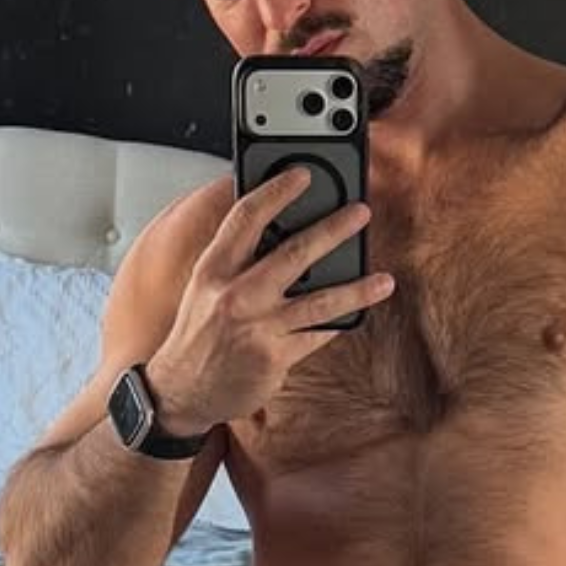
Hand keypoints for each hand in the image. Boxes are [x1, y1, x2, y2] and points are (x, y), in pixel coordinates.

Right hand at [147, 167, 394, 432]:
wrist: (181, 389)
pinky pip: (317, 335)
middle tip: (361, 212)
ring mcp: (258, 327)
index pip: (247, 217)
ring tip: (383, 280)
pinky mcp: (275, 357)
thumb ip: (236, 257)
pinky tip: (358, 314)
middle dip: (333, 229)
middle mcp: (236, 294)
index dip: (277, 191)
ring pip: (320, 301)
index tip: (303, 175)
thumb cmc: (198, 334)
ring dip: (357, 288)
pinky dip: (338, 324)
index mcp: (214, 268)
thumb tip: (276, 225)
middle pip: (294, 252)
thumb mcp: (205, 287)